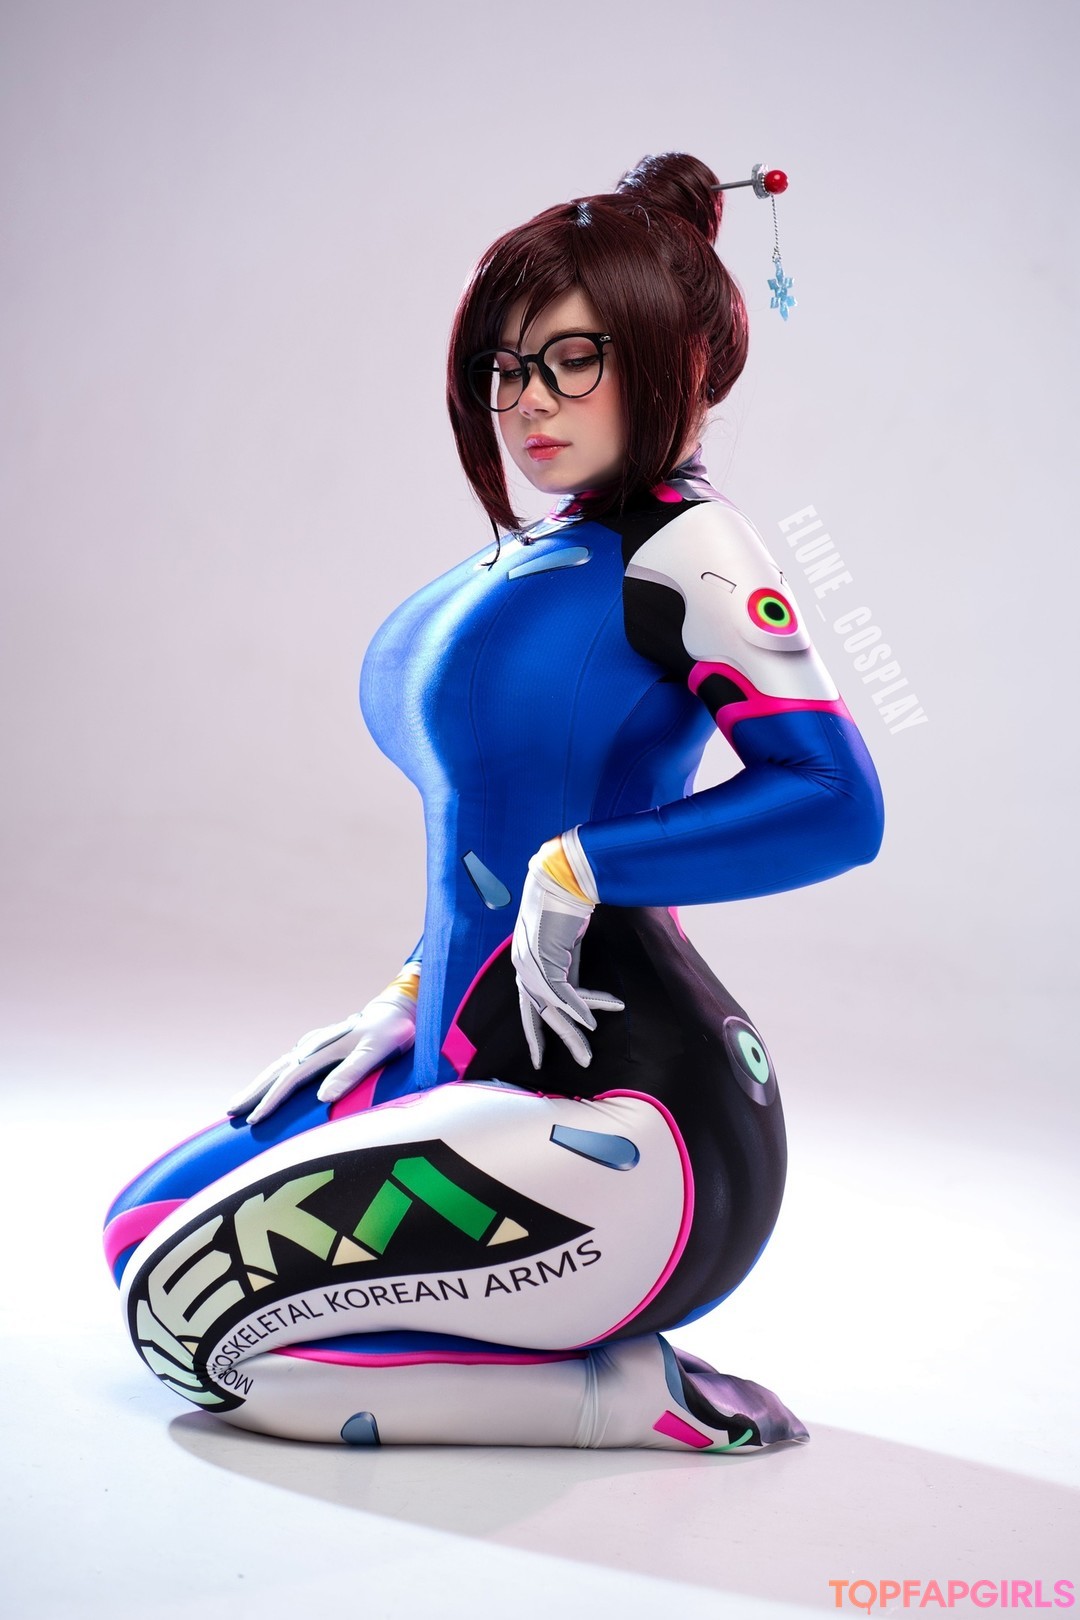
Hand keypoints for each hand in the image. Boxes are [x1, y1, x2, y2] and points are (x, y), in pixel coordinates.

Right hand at [226, 989, 416, 1124]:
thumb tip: (323, 1097)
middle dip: (254, 1092)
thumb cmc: (390, 1033)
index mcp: (324, 1050)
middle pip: (277, 1071)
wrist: (398, 1010)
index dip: (271, 1100)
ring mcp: (316, 1045)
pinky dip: (275, 1075)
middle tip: (231, 1111)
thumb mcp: (377, 1052)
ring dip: (260, 1083)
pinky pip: (291, 1064)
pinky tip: (270, 1083)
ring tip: (241, 1101)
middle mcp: (314, 1047)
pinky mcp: (321, 1046)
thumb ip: (352, 1073)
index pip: (290, 1079)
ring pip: (280, 1066)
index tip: (254, 1119)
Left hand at [511, 845, 623, 1069]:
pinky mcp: (546, 960)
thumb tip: (579, 992)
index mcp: (526, 963)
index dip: (535, 1032)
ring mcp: (532, 965)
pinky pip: (565, 994)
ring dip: (572, 1032)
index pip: (528, 1006)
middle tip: (578, 1062)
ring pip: (552, 1010)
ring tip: (588, 1053)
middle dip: (557, 1041)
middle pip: (540, 1014)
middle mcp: (523, 967)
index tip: (540, 1056)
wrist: (563, 877)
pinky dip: (582, 1009)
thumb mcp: (567, 942)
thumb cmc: (567, 903)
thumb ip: (568, 967)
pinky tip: (594, 1023)